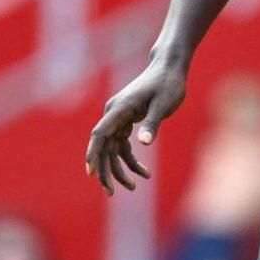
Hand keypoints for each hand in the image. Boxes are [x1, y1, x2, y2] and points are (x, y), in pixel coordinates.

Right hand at [85, 53, 188, 192]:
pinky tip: (144, 173)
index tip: (90, 172)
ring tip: (133, 187)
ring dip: (120, 169)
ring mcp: (118, 118)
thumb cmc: (167, 83)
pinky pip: (122, 145)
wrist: (169, 67)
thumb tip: (143, 144)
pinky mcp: (126, 121)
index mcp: (119, 108)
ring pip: (112, 149)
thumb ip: (152, 123)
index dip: (93, 154)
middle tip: (110, 192)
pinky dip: (130, 159)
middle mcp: (114, 114)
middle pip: (103, 146)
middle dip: (105, 170)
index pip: (100, 134)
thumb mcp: (163, 105)